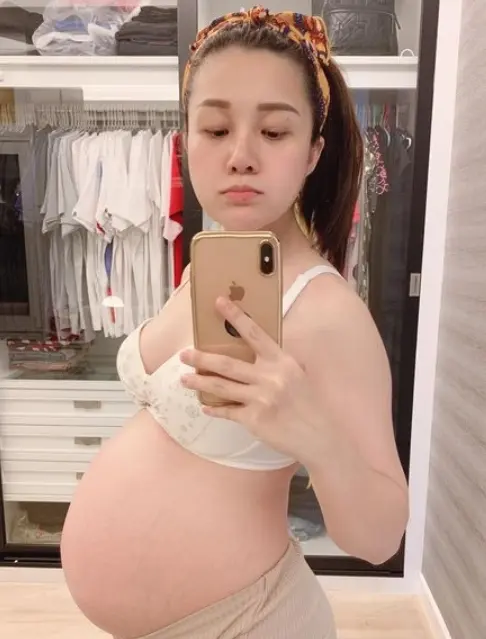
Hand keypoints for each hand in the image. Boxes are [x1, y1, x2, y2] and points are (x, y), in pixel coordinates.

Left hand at [179, 296, 322, 461]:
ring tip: (183, 379)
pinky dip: (214, 409)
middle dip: (202, 358)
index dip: (236, 317)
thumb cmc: (310, 403)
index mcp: (281, 361)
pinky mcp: (254, 420)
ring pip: (221, 387)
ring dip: (200, 382)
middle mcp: (269, 377)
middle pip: (227, 364)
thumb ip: (276, 363)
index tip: (219, 302)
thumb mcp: (298, 374)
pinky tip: (204, 407)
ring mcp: (260, 399)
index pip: (255, 333)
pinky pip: (228, 412)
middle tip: (183, 354)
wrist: (321, 435)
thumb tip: (254, 354)